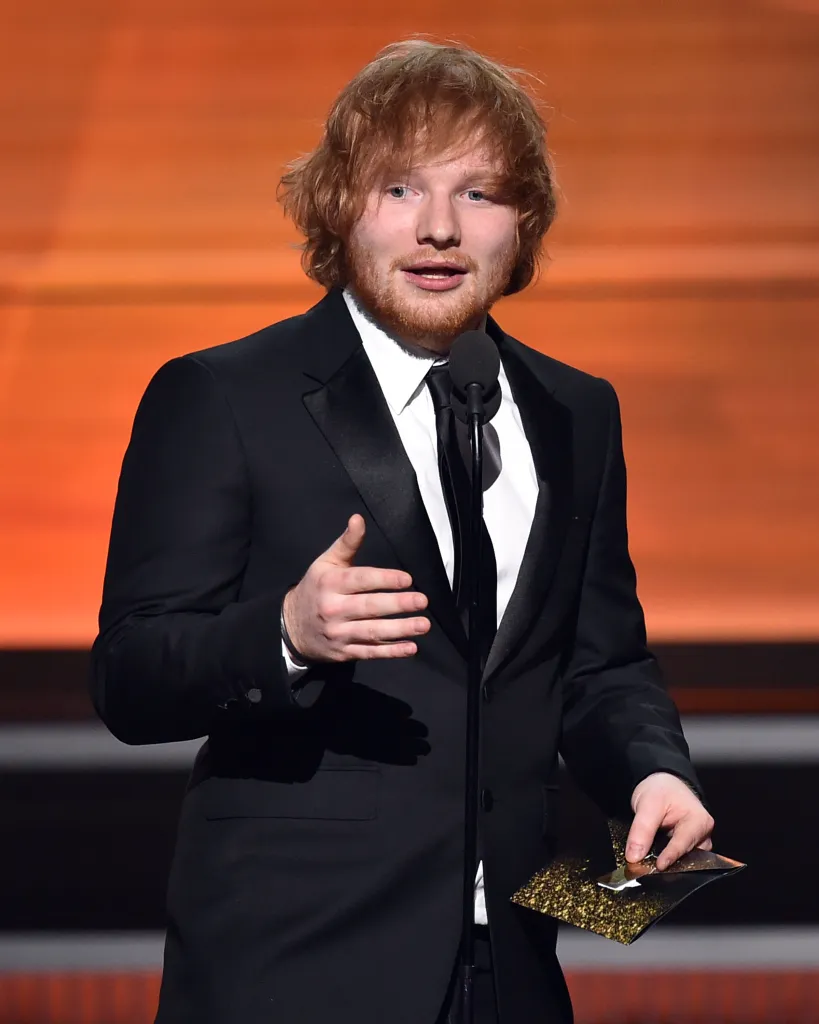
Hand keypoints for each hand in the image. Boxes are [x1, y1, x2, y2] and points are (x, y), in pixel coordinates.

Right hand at [282, 514, 429, 662]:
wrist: (290, 627)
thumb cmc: (315, 589)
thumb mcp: (326, 563)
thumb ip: (347, 542)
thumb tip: (358, 518)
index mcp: (330, 584)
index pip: (361, 580)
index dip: (384, 579)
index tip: (407, 579)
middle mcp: (333, 609)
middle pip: (369, 607)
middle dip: (398, 604)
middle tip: (422, 601)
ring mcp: (339, 633)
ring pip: (372, 632)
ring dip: (400, 629)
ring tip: (423, 625)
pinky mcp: (344, 652)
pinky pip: (370, 652)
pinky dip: (391, 651)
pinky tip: (411, 647)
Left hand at [627, 772, 714, 870]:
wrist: (661, 783)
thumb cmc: (661, 789)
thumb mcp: (648, 805)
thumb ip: (641, 831)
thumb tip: (635, 856)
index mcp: (700, 821)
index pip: (684, 844)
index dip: (670, 856)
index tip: (659, 866)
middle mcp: (703, 834)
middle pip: (687, 856)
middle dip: (669, 863)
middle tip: (648, 868)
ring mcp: (697, 842)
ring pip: (684, 860)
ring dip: (668, 863)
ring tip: (650, 864)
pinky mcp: (688, 846)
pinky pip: (679, 857)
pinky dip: (666, 859)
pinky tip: (654, 860)